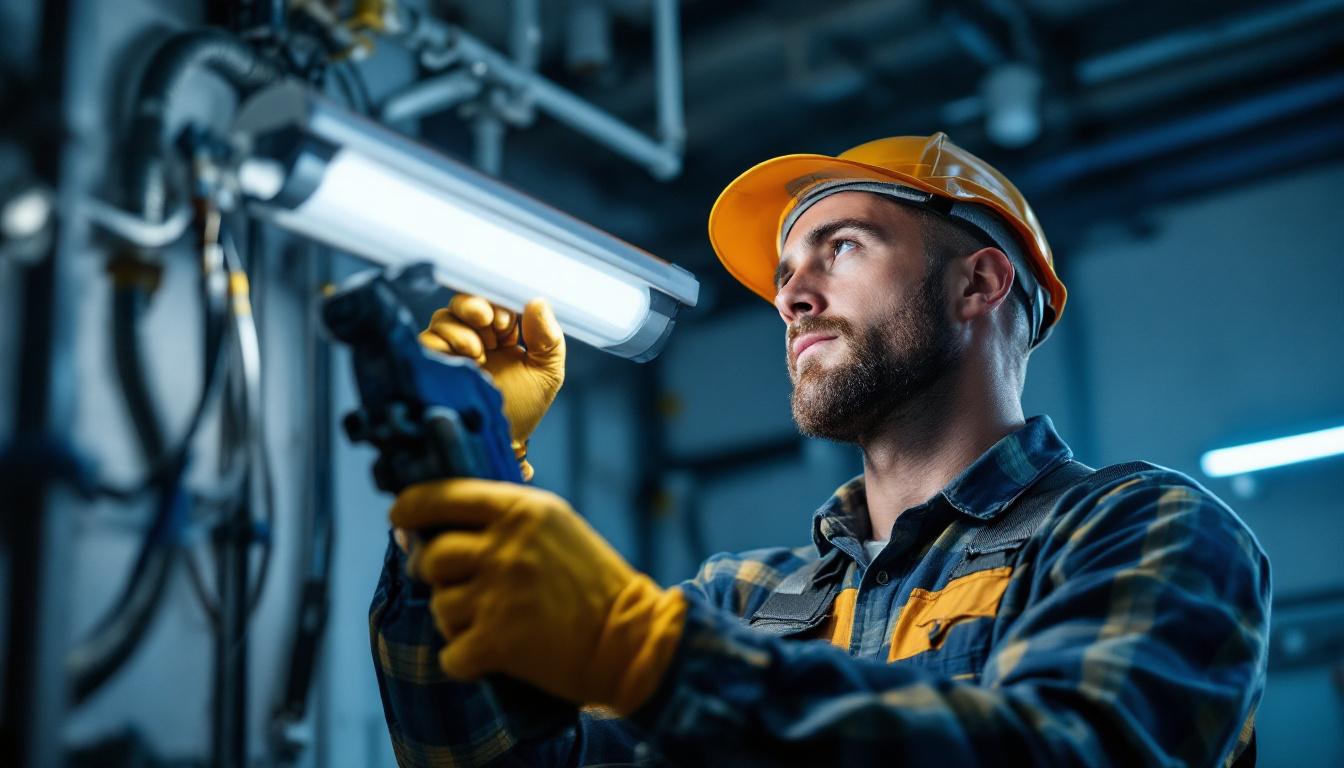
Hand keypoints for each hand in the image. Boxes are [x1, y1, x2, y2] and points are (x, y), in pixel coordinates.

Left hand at [391, 478, 686, 714]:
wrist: (633, 642)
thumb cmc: (595, 586)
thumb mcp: (557, 529)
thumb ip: (503, 522)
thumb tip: (430, 531)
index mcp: (524, 509)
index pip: (445, 495)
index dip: (412, 506)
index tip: (399, 517)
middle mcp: (507, 546)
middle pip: (433, 555)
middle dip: (436, 575)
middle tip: (462, 588)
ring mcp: (500, 593)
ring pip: (440, 606)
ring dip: (458, 621)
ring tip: (496, 624)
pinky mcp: (498, 641)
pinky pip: (451, 654)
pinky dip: (467, 662)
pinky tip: (496, 658)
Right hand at [419, 295, 564, 479]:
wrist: (499, 442)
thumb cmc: (522, 410)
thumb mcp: (546, 373)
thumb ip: (548, 337)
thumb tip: (538, 301)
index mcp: (502, 336)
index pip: (495, 302)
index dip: (498, 304)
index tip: (507, 320)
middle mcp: (474, 338)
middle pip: (464, 303)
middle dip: (475, 305)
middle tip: (487, 319)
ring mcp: (451, 349)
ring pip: (444, 317)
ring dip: (463, 328)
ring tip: (479, 352)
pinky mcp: (433, 362)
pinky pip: (428, 338)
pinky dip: (444, 340)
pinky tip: (464, 358)